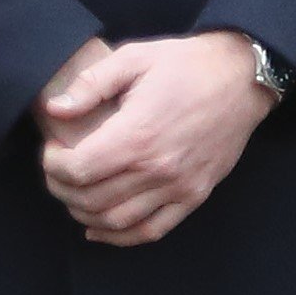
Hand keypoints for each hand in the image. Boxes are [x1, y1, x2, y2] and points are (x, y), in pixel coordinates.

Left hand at [41, 30, 273, 244]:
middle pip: (92, 200)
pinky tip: (99, 229)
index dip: (53, 166)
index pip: (78, 170)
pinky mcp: (195, 195)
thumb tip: (55, 110)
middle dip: (62, 190)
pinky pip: (151, 230)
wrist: (243, 77)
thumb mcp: (134, 57)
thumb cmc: (187, 64)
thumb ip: (90, 85)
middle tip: (56, 173)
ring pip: (117, 222)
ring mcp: (179, 186)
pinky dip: (120, 237)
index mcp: (138, 135)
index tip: (52, 150)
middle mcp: (158, 168)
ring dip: (85, 215)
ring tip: (75, 195)